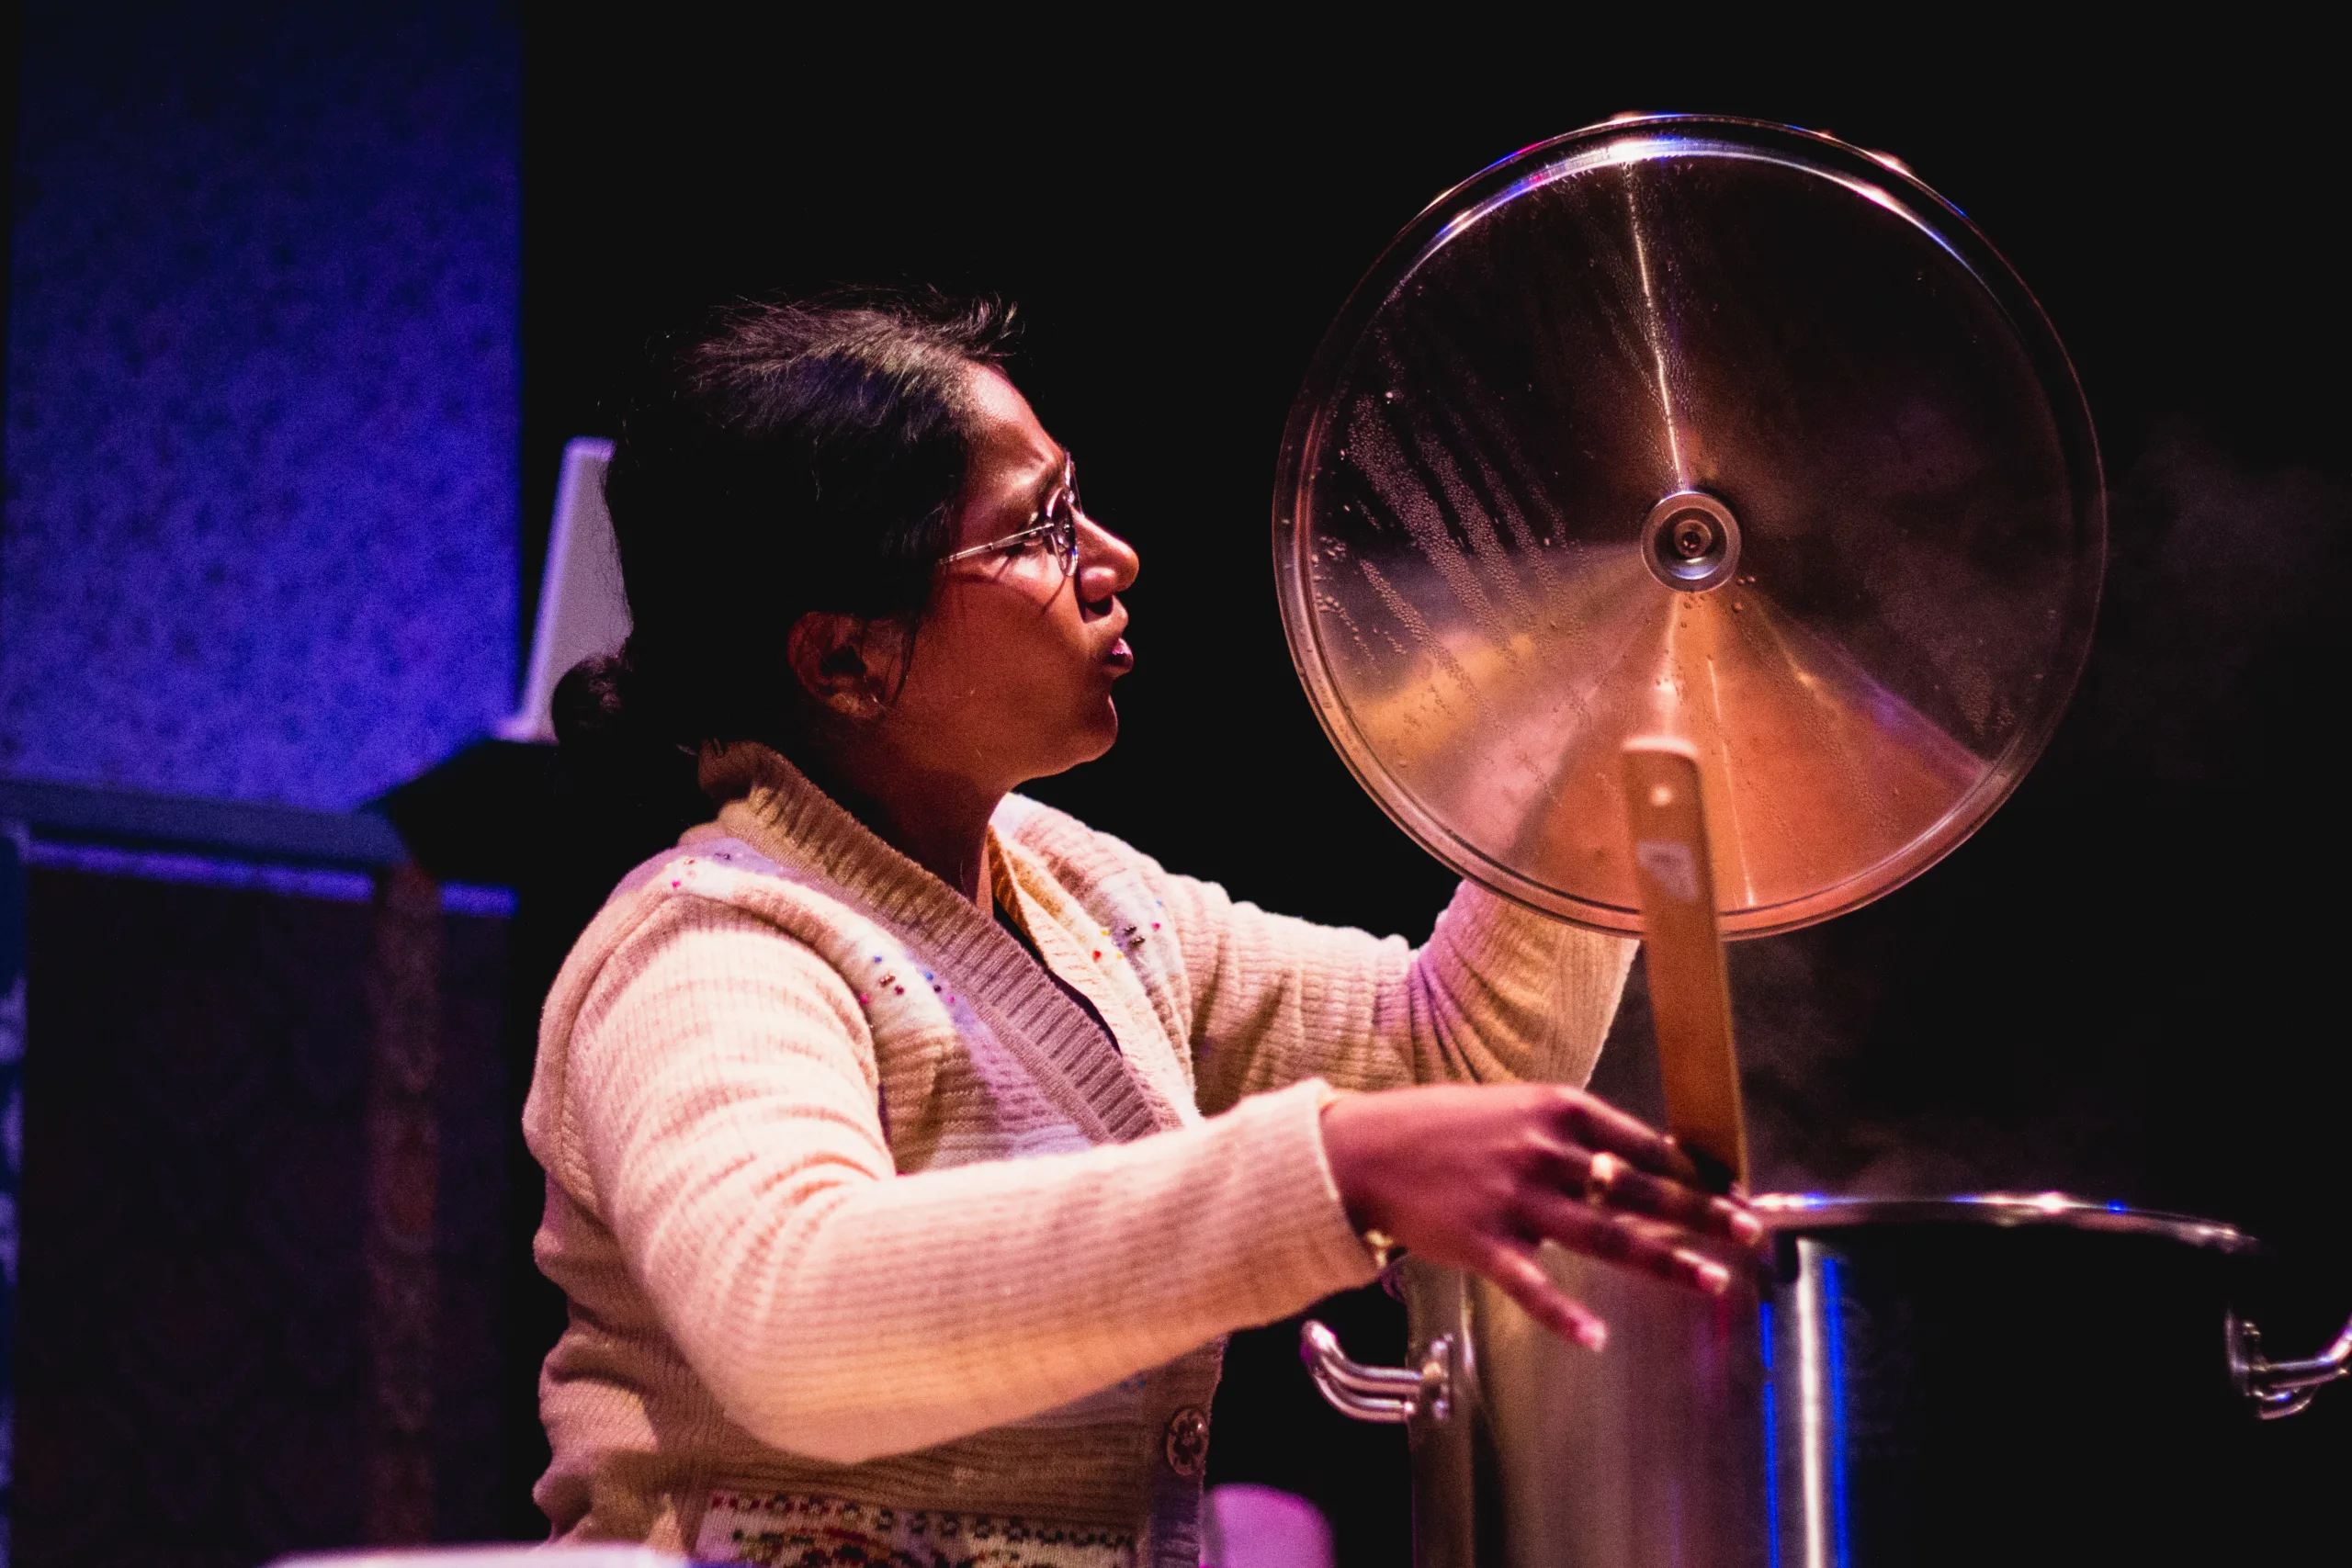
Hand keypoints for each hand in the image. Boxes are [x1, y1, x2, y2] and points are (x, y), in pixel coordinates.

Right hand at [1318, 1083, 1764, 1349]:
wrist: (1364, 1148)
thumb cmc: (1445, 1127)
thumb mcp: (1516, 1108)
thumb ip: (1575, 1135)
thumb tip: (1642, 1164)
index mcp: (1559, 1109)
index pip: (1648, 1145)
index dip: (1699, 1174)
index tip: (1739, 1194)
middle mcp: (1544, 1150)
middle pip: (1642, 1190)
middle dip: (1704, 1214)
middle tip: (1752, 1233)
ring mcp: (1514, 1198)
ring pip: (1605, 1235)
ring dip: (1664, 1261)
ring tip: (1712, 1282)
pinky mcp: (1481, 1241)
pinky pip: (1531, 1284)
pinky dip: (1563, 1313)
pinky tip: (1596, 1336)